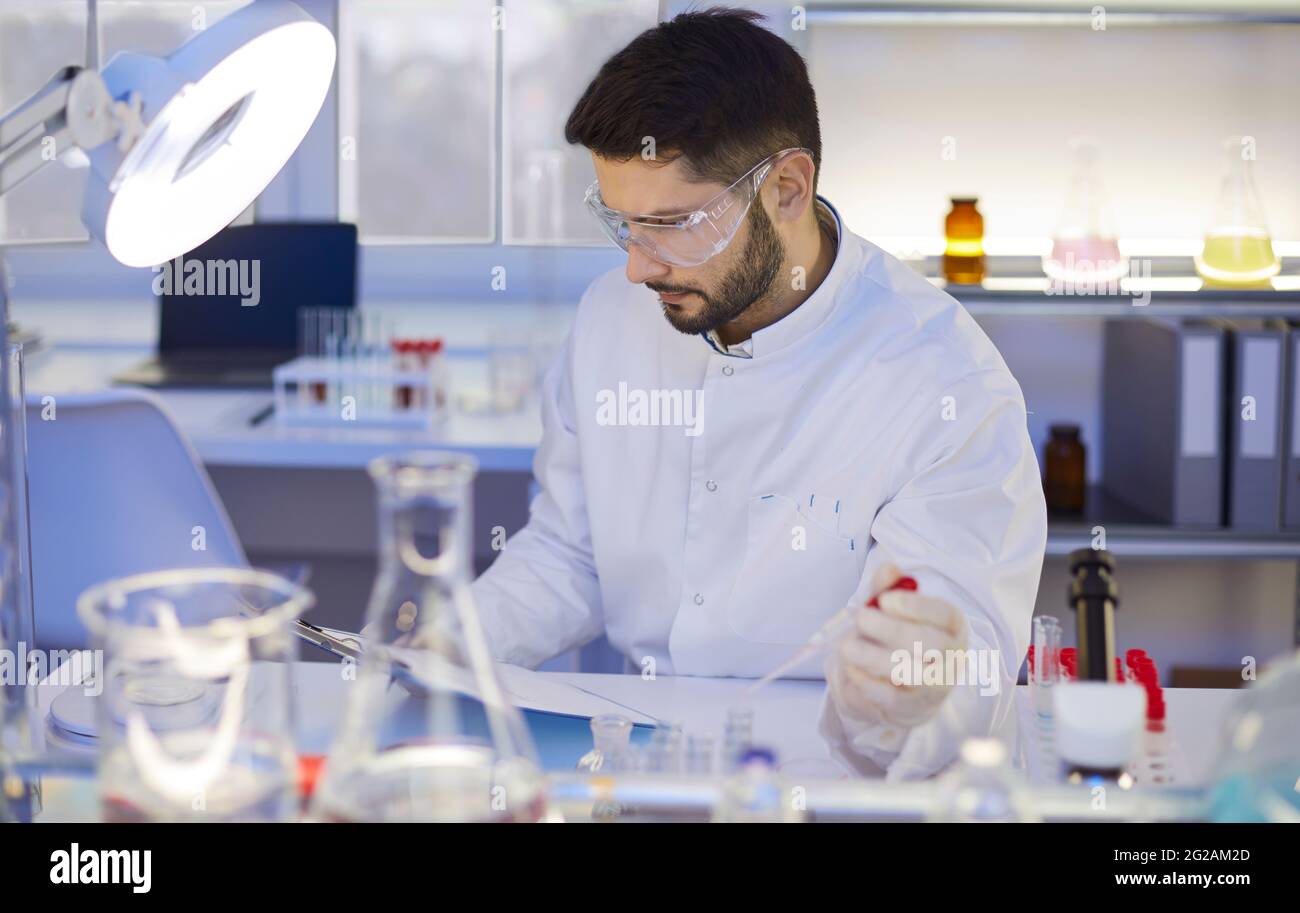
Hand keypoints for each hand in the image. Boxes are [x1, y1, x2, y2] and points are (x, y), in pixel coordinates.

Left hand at [826, 563, 967, 727]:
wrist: (896, 686)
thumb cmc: (896, 639)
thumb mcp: (891, 611)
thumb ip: (887, 589)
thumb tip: (888, 569)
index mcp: (951, 626)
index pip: (946, 615)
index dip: (916, 605)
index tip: (885, 599)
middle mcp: (952, 656)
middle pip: (930, 644)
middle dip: (891, 630)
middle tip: (860, 618)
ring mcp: (937, 686)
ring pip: (912, 673)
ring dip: (873, 657)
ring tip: (847, 647)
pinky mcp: (915, 709)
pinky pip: (893, 698)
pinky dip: (868, 682)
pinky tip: (852, 669)